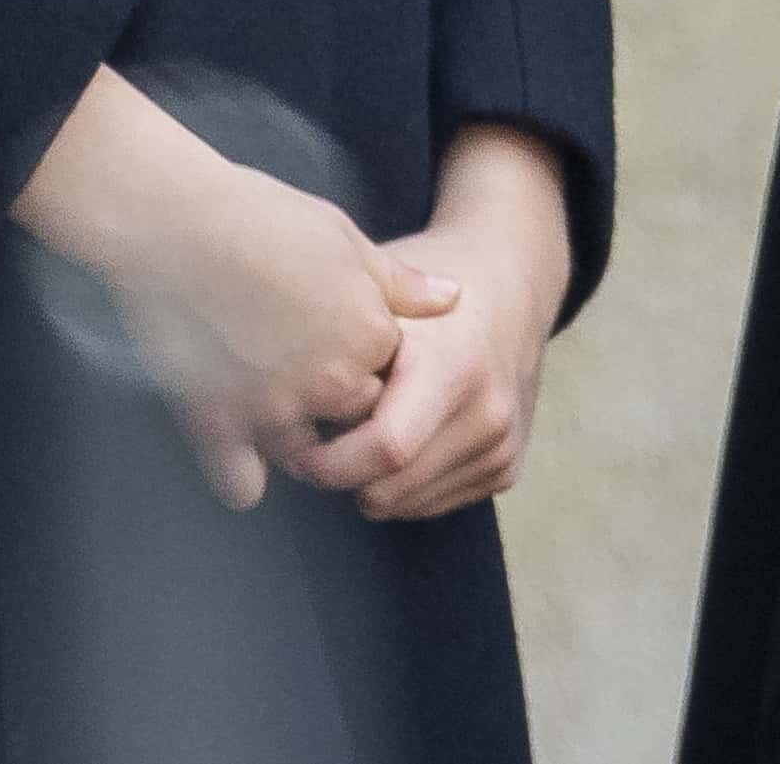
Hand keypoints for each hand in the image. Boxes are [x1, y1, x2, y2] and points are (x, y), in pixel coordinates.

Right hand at [15, 74, 421, 507]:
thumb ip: (399, 281)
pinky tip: (232, 455)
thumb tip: (453, 299)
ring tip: (258, 396)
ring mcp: (276, 408)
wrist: (170, 217)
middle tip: (291, 366)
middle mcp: (333, 381)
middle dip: (331, 405)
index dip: (359, 359)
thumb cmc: (254, 213)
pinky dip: (237, 475)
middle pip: (352, 418)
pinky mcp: (219, 421)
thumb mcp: (340, 233)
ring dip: (289, 440)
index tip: (327, 335)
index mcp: (370, 334)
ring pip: (304, 455)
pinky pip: (242, 484)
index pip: (388, 375)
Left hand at [311, 126, 575, 522]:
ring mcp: (501, 445)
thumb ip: (336, 332)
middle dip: (339, 478)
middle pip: (393, 486)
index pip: (386, 448)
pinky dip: (399, 487)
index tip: (292, 446)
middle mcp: (486, 412)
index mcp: (453, 365)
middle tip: (303, 450)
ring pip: (410, 504)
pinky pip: (434, 503)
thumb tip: (268, 378)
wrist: (511, 281)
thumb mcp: (380, 283)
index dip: (328, 461)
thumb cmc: (427, 275)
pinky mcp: (506, 468)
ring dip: (367, 485)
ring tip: (341, 441)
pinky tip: (381, 445)